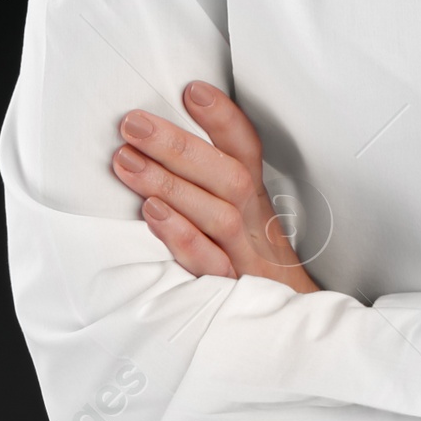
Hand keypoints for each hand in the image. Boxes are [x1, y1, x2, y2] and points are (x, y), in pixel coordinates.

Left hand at [111, 81, 320, 290]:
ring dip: (172, 183)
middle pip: (228, 176)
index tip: (193, 91)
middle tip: (134, 123)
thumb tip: (161, 150)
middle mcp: (254, 225)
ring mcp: (246, 258)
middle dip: (180, 145)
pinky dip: (182, 236)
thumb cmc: (254, 269)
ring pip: (219, 214)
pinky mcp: (232, 291)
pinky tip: (152, 214)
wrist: (293, 329)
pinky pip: (209, 262)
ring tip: (127, 161)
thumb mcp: (243, 225)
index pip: (246, 151)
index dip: (224, 119)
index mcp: (255, 203)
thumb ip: (210, 190)